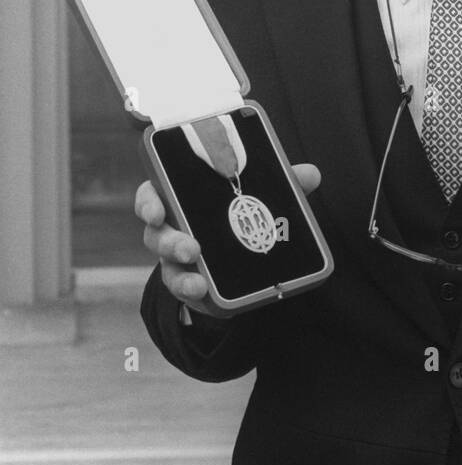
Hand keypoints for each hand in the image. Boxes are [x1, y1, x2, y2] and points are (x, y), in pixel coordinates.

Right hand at [134, 164, 322, 312]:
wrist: (240, 255)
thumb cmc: (239, 212)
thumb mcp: (259, 195)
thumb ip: (282, 184)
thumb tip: (311, 174)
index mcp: (181, 197)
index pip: (152, 195)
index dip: (148, 202)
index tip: (156, 211)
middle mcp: (172, 228)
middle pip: (156, 233)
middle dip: (168, 241)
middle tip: (190, 247)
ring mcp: (176, 259)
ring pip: (166, 266)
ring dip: (181, 273)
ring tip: (198, 280)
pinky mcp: (190, 282)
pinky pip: (184, 288)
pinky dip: (192, 290)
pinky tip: (203, 291)